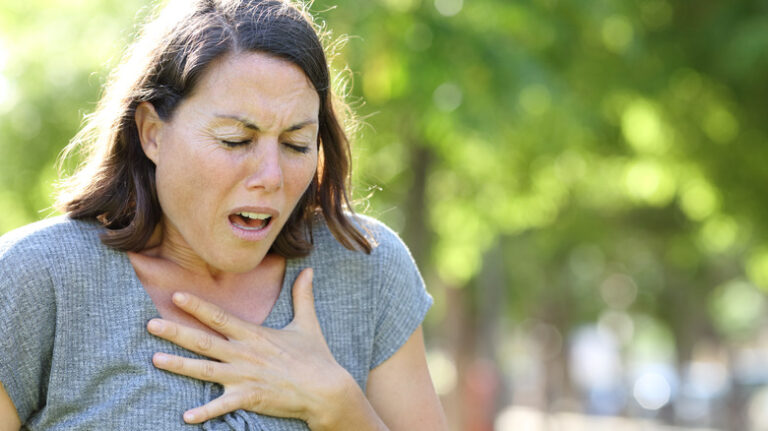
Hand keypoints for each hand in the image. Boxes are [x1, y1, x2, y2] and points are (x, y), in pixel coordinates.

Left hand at [146, 268, 353, 426]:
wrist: (327, 389)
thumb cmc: (316, 357)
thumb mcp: (308, 323)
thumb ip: (302, 295)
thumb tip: (309, 269)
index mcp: (255, 335)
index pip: (220, 316)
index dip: (197, 306)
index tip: (176, 295)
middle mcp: (245, 353)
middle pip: (204, 341)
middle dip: (175, 331)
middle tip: (150, 324)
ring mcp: (245, 377)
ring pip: (204, 370)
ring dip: (179, 365)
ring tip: (155, 359)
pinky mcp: (250, 397)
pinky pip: (222, 406)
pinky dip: (204, 412)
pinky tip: (186, 417)